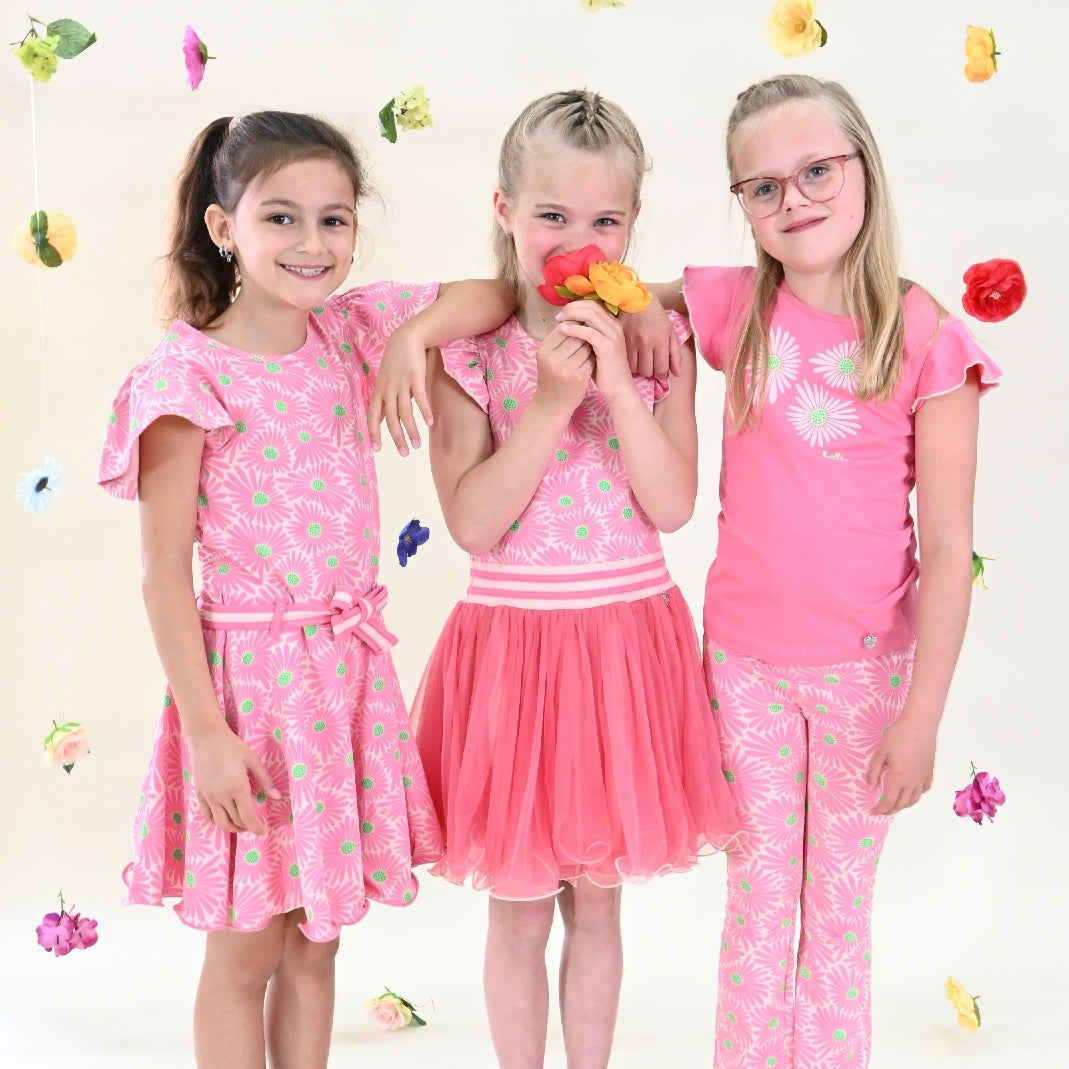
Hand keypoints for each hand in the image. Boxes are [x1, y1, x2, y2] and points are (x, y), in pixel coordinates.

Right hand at [188, 720, 281, 834]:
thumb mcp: (253, 761)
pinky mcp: (200, 793)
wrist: (207, 738)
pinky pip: (207, 815)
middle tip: (254, 826)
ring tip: (241, 826)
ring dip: (232, 828)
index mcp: (238, 788)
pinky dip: (216, 821)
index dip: (256, 827)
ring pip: (220, 822)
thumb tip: (277, 797)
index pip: (248, 817)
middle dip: (246, 827)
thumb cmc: (233, 747)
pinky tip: (224, 818)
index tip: (263, 832)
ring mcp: (209, 796)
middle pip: (235, 821)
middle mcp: (222, 796)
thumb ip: (265, 781)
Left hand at [367, 325, 431, 455]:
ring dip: (412, 430)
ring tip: (417, 445)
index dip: (374, 433)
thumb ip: (384, 401)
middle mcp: (388, 389)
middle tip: (404, 453)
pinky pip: (420, 397)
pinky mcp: (415, 376)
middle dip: (397, 438)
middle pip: (391, 419)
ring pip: (405, 412)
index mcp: (379, 392)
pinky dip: (424, 411)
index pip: (373, 416)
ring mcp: (401, 383)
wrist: (407, 338)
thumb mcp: (384, 381)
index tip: (376, 449)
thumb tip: (382, 420)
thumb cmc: (396, 362)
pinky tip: (429, 423)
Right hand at [533, 321, 594, 413]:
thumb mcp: (548, 356)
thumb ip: (559, 339)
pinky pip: (591, 358)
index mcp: (544, 350)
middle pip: (576, 335)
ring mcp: (566, 368)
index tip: (580, 329)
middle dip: (584, 334)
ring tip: (591, 348)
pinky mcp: (579, 377)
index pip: (564, 327)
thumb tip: (575, 317)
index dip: (575, 326)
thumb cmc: (551, 376)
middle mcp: (553, 358)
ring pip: (586, 345)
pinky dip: (594, 357)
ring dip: (591, 344)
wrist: (551, 404)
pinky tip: (593, 360)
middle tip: (589, 337)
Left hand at [555, 301, 633, 401]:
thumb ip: (588, 335)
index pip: (594, 304)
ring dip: (572, 315)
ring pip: (590, 315)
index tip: (563, 312)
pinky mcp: (608, 346)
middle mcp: (614, 326)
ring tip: (559, 320)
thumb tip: (569, 323)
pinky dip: (575, 329)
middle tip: (559, 315)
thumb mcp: (595, 348)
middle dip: (572, 307)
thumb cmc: (604, 370)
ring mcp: (612, 335)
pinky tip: (564, 330)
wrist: (618, 388)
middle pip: (591, 306)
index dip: (577, 304)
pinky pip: (589, 332)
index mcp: (612, 324)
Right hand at [618, 293, 680, 378]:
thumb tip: (677, 374)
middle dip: (649, 371)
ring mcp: (631, 341)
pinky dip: (628, 362)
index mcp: (661, 340)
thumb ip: (675, 354)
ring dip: (638, 367)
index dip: (661, 374)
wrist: (636, 298)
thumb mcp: (670, 332)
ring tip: (640, 359)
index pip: (661, 370)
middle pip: (646, 372)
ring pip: (634, 369)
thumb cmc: (656, 316)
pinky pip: (624, 360)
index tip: (659, 369)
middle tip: (649, 363)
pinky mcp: (620, 339)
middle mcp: (646, 342)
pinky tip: (631, 356)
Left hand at [865, 716, 937, 815]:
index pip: (889, 801)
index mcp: (899, 778)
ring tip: (895, 805)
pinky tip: (912, 792)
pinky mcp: (930, 771)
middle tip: (882, 810)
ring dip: (904, 805)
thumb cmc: (897, 736)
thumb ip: (874, 772)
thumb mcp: (880, 753)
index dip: (881, 809)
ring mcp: (923, 777)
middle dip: (891, 810)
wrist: (920, 724)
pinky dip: (917, 795)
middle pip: (903, 803)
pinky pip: (925, 789)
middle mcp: (913, 782)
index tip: (873, 812)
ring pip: (915, 798)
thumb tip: (870, 787)